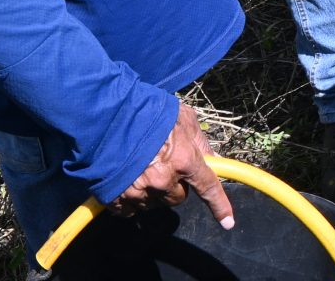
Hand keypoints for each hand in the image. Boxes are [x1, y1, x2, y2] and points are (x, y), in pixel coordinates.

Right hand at [109, 101, 233, 228]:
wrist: (106, 116)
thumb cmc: (148, 112)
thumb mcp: (184, 118)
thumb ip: (199, 141)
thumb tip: (212, 159)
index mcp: (184, 160)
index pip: (208, 188)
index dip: (219, 206)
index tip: (228, 222)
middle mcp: (164, 180)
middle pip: (179, 198)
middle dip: (176, 186)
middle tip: (164, 165)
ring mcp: (140, 191)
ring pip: (156, 204)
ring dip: (154, 192)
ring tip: (142, 168)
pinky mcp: (117, 198)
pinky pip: (131, 210)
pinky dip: (131, 200)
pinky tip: (128, 181)